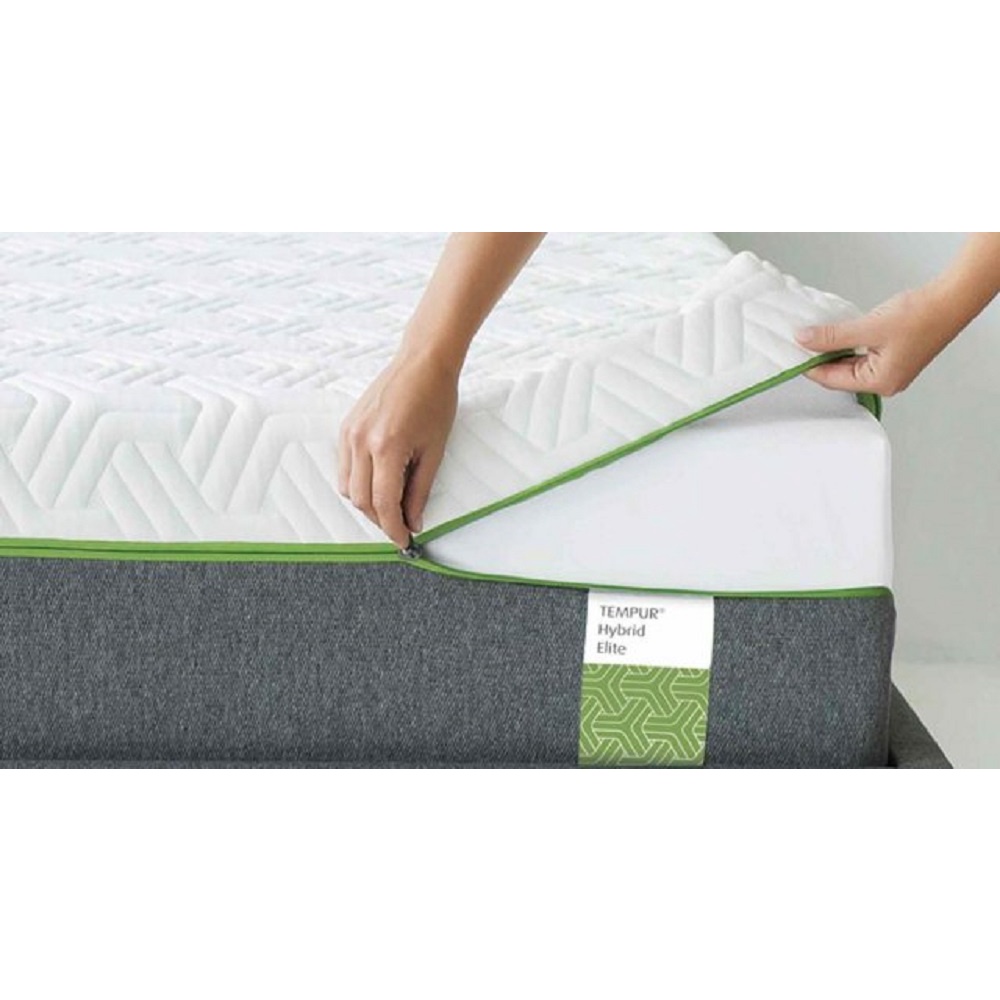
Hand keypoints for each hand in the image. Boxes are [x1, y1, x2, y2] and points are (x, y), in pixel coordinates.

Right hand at [338, 352, 457, 547]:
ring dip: (367, 503)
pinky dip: (358, 483)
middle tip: (401, 527)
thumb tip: (413, 522)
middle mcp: (361, 441)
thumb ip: (420, 490)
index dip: (393, 528)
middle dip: (380, 520)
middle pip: (361, 500)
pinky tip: (378, 483)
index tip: (404, 541)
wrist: (423, 363)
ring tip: (391, 506)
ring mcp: (349, 433)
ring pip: (347, 487)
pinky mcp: (345, 426)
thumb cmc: (436, 401)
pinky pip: (344, 467)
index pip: (383, 503)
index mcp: (388, 447)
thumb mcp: (435, 451)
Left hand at [795, 284, 962, 396]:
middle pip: (839, 374)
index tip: (790, 353)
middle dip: (819, 357)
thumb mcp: (868, 327)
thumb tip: (804, 339)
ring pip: (849, 363)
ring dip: (832, 349)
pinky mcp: (891, 355)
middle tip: (798, 342)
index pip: (831, 379)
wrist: (950, 299)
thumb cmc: (921, 316)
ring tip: (814, 336)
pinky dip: (846, 344)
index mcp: (880, 382)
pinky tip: (835, 334)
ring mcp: (889, 368)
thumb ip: (832, 336)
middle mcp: (885, 381)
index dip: (808, 365)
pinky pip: (860, 354)